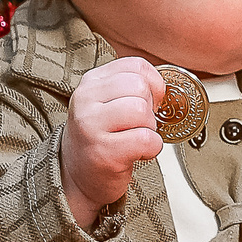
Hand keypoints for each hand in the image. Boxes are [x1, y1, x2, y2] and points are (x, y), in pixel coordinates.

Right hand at [61, 57, 167, 229]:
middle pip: (140, 87)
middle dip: (150, 108)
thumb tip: (163, 86)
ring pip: (142, 111)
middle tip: (138, 125)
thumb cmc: (101, 137)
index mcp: (91, 82)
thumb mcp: (107, 102)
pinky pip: (146, 140)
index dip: (153, 84)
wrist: (77, 176)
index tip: (148, 102)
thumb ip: (130, 86)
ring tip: (135, 138)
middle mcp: (86, 99)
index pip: (136, 66)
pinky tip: (137, 153)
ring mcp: (91, 125)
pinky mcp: (103, 152)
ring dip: (150, 128)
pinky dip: (151, 148)